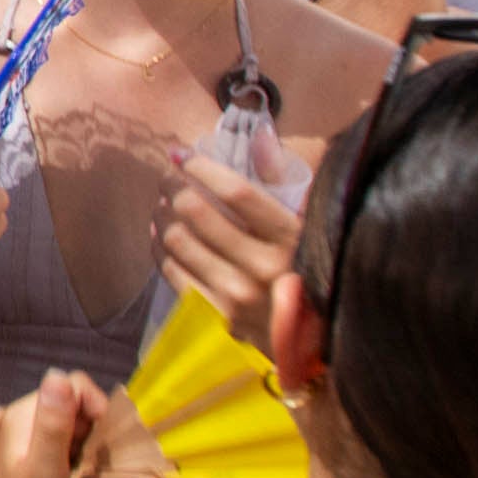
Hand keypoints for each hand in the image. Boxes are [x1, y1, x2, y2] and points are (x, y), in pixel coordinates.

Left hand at [0, 369, 103, 477]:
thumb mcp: (46, 467)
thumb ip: (54, 422)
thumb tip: (59, 375)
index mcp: (19, 414)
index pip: (69, 385)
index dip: (95, 406)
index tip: (104, 439)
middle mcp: (16, 418)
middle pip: (69, 403)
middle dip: (90, 429)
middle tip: (92, 462)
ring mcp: (18, 437)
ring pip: (68, 425)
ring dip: (84, 445)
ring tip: (83, 473)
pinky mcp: (25, 455)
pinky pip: (59, 442)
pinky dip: (73, 456)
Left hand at [155, 148, 300, 342]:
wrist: (318, 341)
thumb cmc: (311, 269)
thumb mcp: (311, 224)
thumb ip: (284, 181)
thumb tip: (259, 136)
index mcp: (292, 238)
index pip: (236, 191)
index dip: (201, 166)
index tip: (181, 154)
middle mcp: (264, 268)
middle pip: (197, 212)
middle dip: (173, 186)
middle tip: (168, 177)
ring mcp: (238, 295)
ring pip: (177, 240)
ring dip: (162, 214)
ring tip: (163, 203)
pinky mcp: (218, 317)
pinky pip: (172, 272)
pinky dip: (159, 248)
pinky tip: (161, 234)